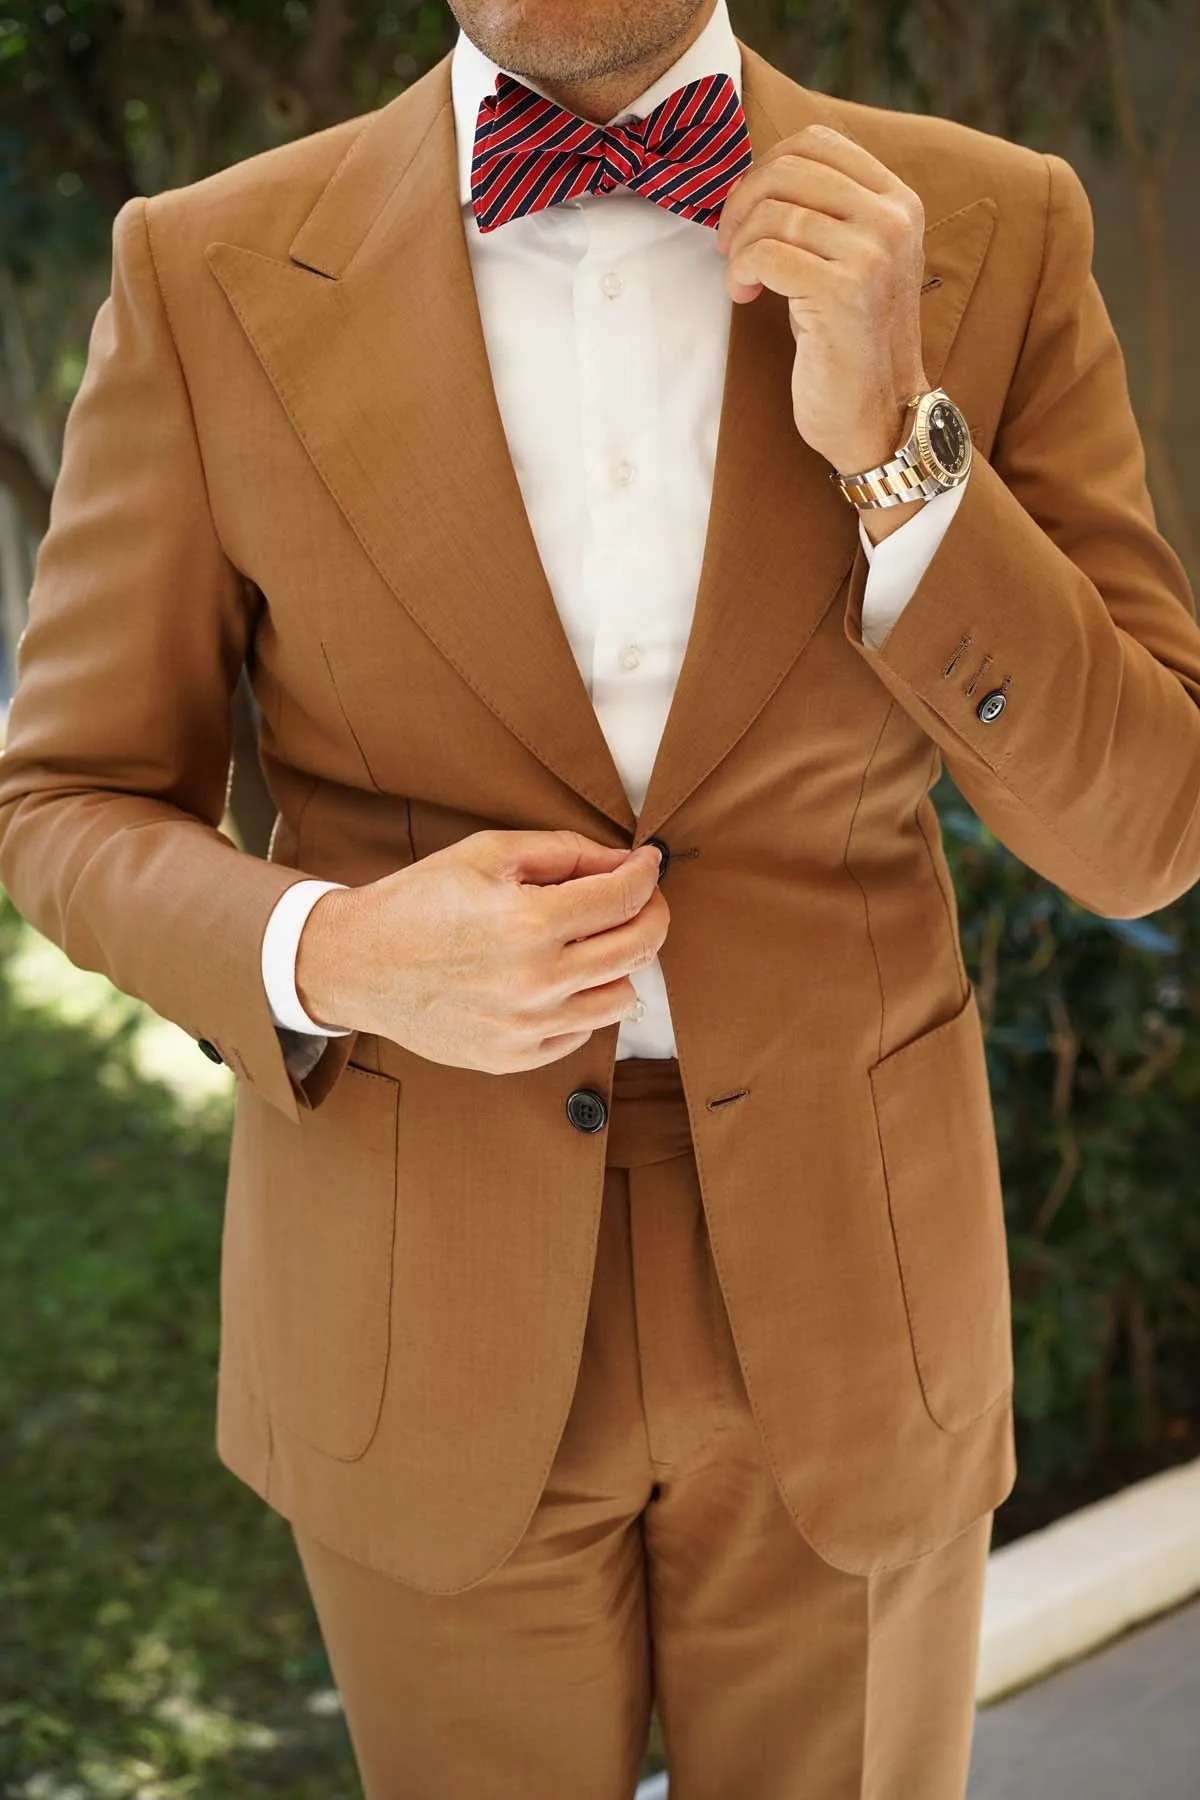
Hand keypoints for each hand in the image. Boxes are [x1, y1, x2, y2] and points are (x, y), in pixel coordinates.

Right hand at [294, 830, 668, 1074]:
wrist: (358, 965)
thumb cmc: (420, 901)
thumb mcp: (488, 853)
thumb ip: (564, 852)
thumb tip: (625, 861)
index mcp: (529, 923)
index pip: (625, 897)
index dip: (647, 873)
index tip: (648, 864)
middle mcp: (536, 982)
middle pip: (638, 948)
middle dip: (652, 912)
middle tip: (640, 897)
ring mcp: (527, 1028)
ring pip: (622, 997)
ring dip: (620, 963)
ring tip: (592, 941)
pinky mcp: (514, 1058)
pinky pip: (583, 1032)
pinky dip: (583, 1001)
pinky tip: (555, 977)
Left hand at [716, 122, 928, 479]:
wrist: (878, 415)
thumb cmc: (852, 341)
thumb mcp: (850, 260)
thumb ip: (824, 212)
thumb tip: (757, 177)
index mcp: (898, 201)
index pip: (818, 143)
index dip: (765, 169)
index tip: (748, 212)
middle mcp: (892, 220)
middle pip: (789, 169)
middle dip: (742, 203)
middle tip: (729, 245)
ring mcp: (872, 254)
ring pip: (773, 212)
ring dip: (739, 246)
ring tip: (743, 279)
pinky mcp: (843, 291)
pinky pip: (764, 254)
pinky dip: (741, 272)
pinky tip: (746, 296)